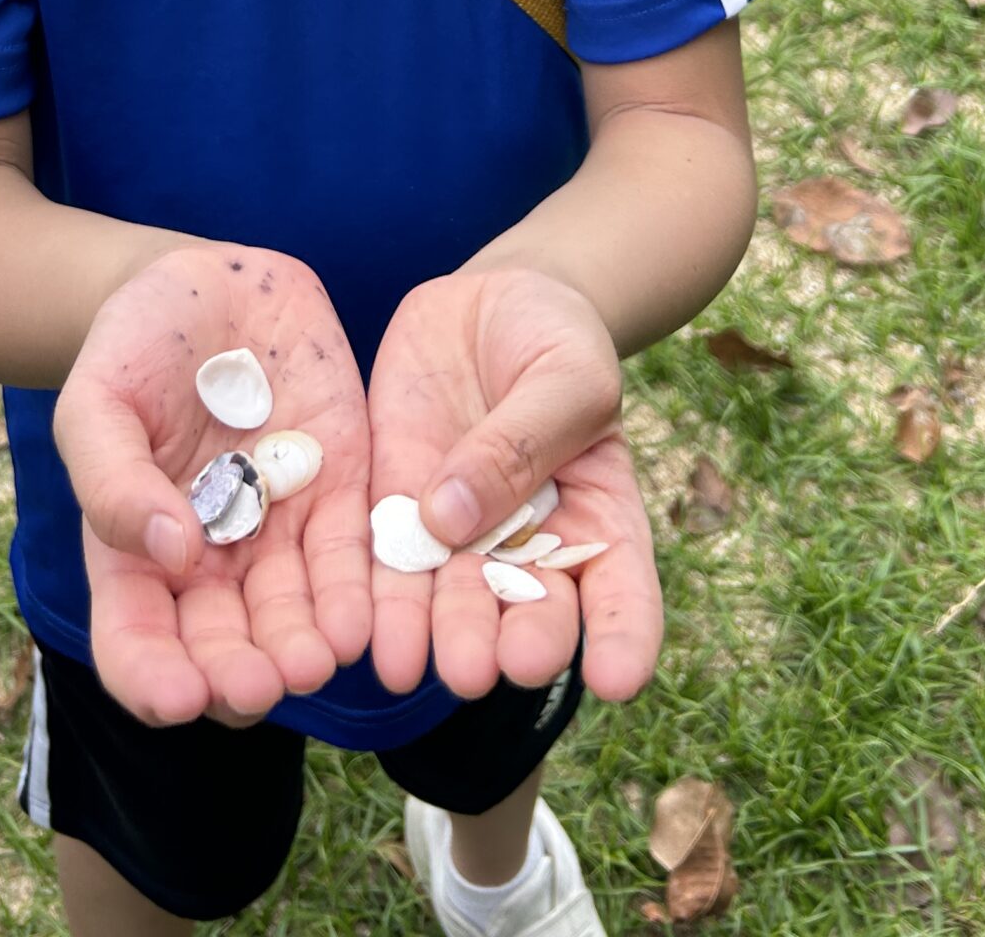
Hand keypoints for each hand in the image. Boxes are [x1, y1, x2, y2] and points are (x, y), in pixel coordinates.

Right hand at [55, 243, 371, 728]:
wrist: (211, 282)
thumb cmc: (134, 344)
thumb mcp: (98, 399)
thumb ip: (113, 477)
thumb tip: (169, 553)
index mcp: (135, 552)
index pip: (136, 641)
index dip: (152, 679)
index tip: (177, 697)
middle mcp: (209, 562)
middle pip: (222, 648)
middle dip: (239, 677)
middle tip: (258, 686)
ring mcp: (276, 532)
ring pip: (292, 620)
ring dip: (302, 651)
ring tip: (313, 663)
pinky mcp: (339, 495)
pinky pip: (351, 560)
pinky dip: (356, 597)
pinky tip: (358, 623)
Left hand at [366, 265, 663, 705]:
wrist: (489, 304)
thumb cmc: (553, 341)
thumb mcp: (565, 374)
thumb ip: (525, 440)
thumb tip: (454, 519)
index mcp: (599, 517)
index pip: (620, 591)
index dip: (622, 640)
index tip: (614, 679)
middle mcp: (530, 547)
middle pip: (528, 609)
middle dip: (511, 643)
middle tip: (494, 667)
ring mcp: (460, 534)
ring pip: (450, 599)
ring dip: (432, 637)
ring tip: (412, 667)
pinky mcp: (397, 509)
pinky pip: (386, 561)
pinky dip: (374, 600)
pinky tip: (361, 633)